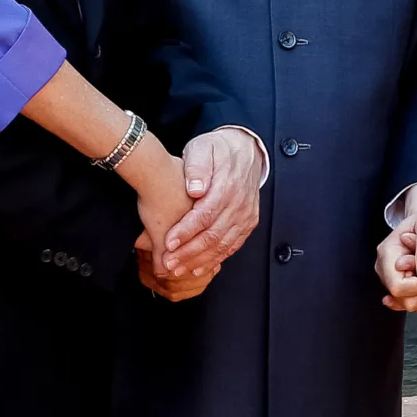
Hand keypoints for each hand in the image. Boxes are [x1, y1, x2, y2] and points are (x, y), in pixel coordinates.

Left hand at [165, 129, 261, 268]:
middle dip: (189, 252)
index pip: (205, 214)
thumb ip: (197, 166)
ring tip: (178, 269)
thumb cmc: (218, 149)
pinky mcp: (248, 222)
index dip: (186, 231)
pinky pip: (233, 245)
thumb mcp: (203, 147)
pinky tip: (199, 268)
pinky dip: (216, 259)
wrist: (245, 148)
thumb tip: (195, 189)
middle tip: (169, 262)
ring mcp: (245, 215)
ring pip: (223, 245)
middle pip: (213, 235)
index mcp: (227, 186)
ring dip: (200, 260)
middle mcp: (239, 204)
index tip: (168, 242)